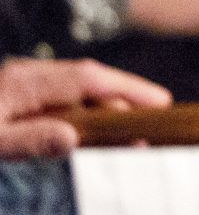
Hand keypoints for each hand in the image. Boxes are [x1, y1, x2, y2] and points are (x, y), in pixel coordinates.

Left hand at [0, 58, 169, 159]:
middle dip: (124, 97)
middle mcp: (29, 73)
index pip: (88, 78)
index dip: (128, 88)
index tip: (160, 102)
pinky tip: (93, 128)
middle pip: (89, 78)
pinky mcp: (22, 91)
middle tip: (151, 123)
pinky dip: (86, 110)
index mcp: (24, 82)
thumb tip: (71, 139)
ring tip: (128, 131)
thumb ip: (30, 140)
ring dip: (106, 106)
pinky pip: (64, 95)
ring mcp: (25, 80)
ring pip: (78, 86)